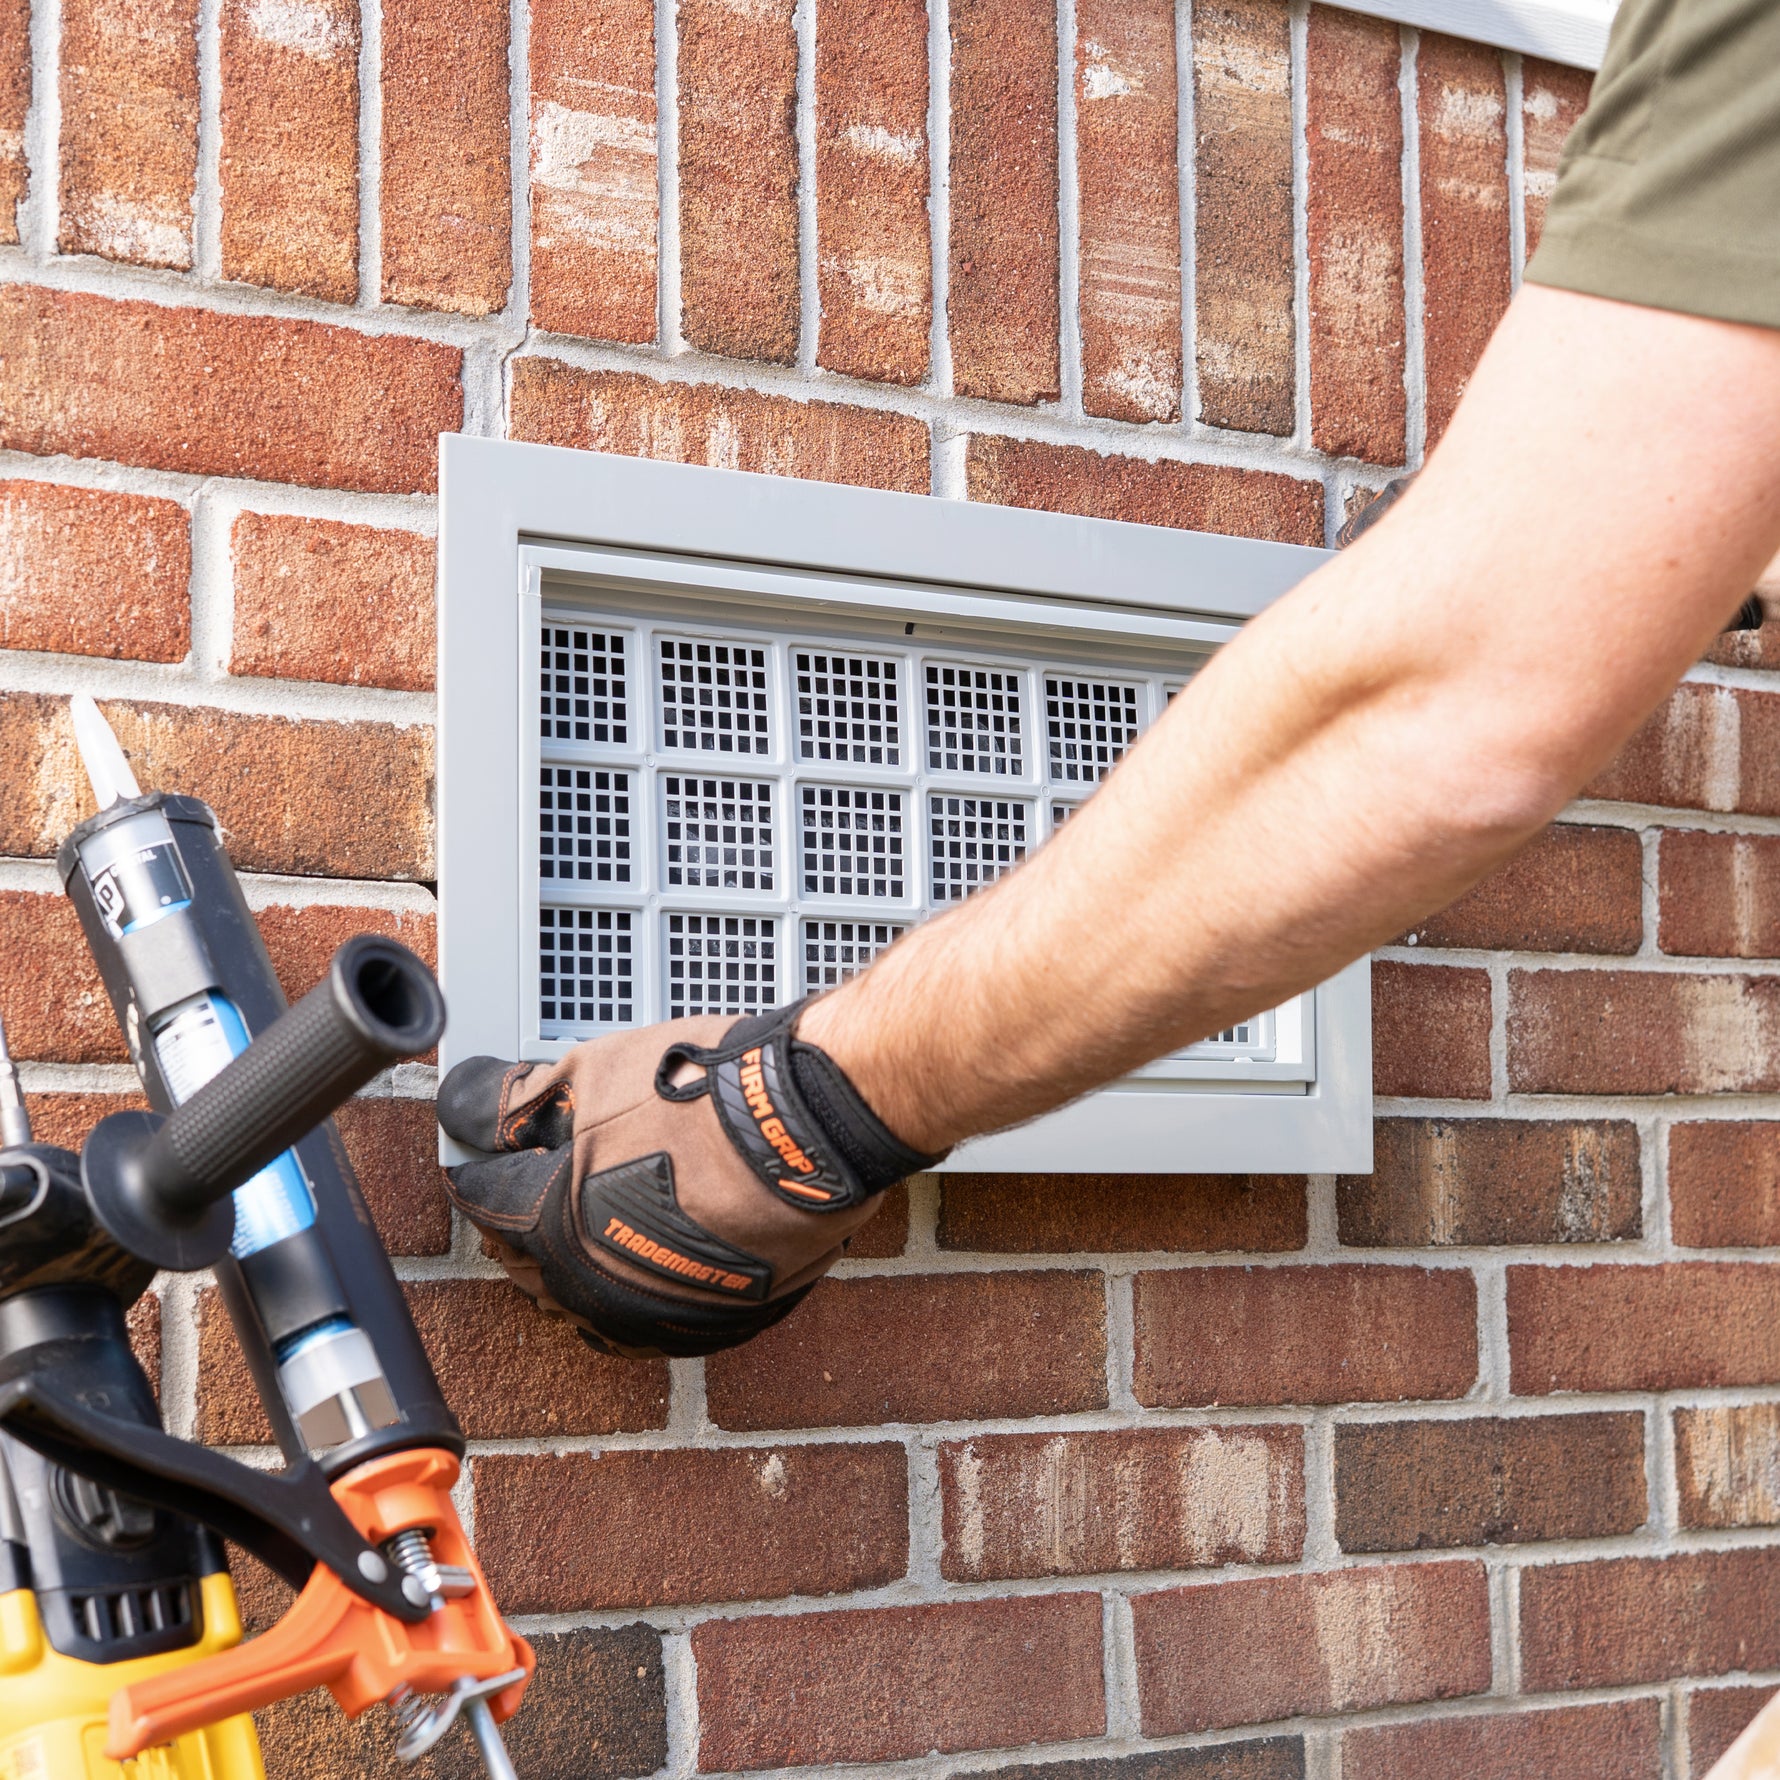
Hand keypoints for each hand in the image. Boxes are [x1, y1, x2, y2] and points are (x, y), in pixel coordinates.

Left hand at [435, 1005, 941, 1357]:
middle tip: (525, 1185)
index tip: (483, 1156)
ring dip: (570, 1265)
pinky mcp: (710, 1325)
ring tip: (583, 1221)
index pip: (484, 1202)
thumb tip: (472, 1110)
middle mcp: (594, 1287)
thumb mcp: (597, 1070)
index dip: (479, 1169)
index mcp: (550, 1224)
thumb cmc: (712, 1094)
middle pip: (525, 1264)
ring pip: (583, 1303)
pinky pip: (646, 1323)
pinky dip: (631, 1294)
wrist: (812, 1126)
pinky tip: (638, 1260)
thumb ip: (520, 1099)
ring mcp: (654, 1314)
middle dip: (516, 1222)